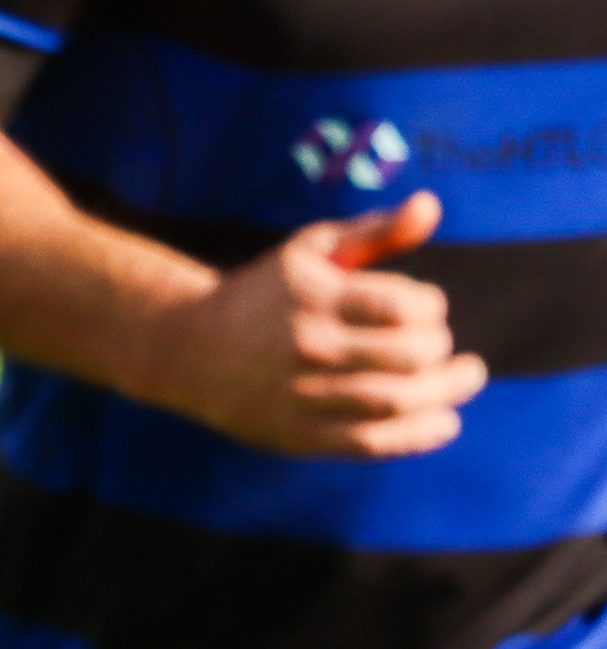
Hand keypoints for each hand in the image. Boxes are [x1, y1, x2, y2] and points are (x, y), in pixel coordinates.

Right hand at [142, 193, 483, 457]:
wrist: (186, 348)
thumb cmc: (262, 293)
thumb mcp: (310, 250)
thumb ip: (374, 231)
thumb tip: (432, 206)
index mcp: (314, 297)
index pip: (407, 307)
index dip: (431, 307)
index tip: (424, 309)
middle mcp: (310, 345)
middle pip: (413, 356)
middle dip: (441, 349)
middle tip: (439, 346)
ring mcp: (306, 393)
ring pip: (401, 401)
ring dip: (448, 393)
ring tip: (463, 379)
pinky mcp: (302, 434)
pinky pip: (377, 442)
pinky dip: (422, 434)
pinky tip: (444, 420)